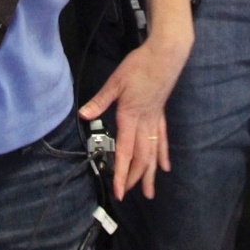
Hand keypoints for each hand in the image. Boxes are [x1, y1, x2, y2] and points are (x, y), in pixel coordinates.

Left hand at [79, 34, 188, 199]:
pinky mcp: (161, 114)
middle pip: (141, 157)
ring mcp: (155, 119)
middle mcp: (144, 123)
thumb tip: (83, 114)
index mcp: (130, 116)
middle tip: (128, 195)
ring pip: (153, 152)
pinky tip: (165, 166)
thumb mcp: (116, 81)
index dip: (121, 173)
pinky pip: (162, 139)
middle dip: (134, 178)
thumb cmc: (140, 65)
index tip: (118, 191)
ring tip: (149, 192)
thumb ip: (100, 100)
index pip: (125, 152)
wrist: (166, 54)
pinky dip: (163, 154)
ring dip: (150, 173)